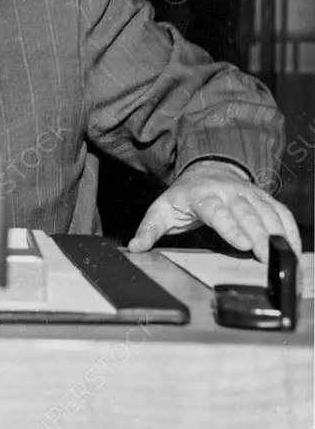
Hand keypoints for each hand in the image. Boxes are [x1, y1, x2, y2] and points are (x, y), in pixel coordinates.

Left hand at [128, 159, 301, 261]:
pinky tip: (294, 248)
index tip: (244, 244)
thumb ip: (149, 230)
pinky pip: (280, 212)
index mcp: (201, 195)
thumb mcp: (161, 211)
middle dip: (259, 235)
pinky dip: (290, 228)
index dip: (231, 226)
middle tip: (267, 258)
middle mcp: (227, 191)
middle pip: (246, 213)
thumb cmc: (182, 197)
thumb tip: (134, 248)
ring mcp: (248, 193)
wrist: (204, 170)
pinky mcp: (263, 197)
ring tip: (285, 257)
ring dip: (278, 234)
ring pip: (267, 212)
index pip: (217, 211)